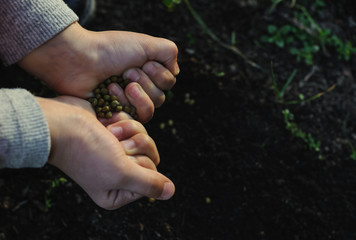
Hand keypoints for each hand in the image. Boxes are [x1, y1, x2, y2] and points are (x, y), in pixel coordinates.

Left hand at [20, 22, 178, 121]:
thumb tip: (175, 70)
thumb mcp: (146, 44)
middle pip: (161, 98)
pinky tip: (109, 91)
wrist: (80, 60)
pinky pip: (133, 119)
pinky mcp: (116, 114)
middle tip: (127, 71)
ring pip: (150, 110)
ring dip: (137, 95)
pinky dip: (123, 103)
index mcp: (148, 71)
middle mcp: (140, 87)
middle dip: (146, 83)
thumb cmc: (111, 50)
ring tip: (120, 83)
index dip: (159, 74)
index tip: (144, 62)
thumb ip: (169, 52)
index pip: (169, 82)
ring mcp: (127, 102)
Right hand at [36, 95, 174, 209]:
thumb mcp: (121, 173)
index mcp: (118, 191)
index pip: (152, 177)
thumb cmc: (87, 152)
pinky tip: (106, 124)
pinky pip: (136, 124)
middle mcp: (119, 173)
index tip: (120, 160)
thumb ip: (148, 183)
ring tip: (108, 133)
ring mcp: (117, 151)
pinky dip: (123, 121)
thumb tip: (170, 192)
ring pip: (145, 138)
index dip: (140, 164)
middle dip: (135, 145)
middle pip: (151, 157)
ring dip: (129, 131)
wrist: (62, 122)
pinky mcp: (116, 132)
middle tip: (113, 146)